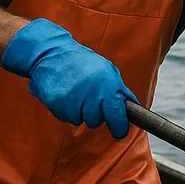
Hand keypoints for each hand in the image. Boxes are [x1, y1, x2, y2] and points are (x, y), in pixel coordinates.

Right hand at [1, 19, 135, 138]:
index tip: (119, 130)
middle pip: (96, 121)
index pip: (117, 117)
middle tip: (89, 98)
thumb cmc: (82, 61)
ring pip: (79, 120)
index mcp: (108, 86)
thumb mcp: (108, 70)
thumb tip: (132, 109)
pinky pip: (64, 116)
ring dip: (78, 111)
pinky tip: (65, 93)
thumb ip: (120, 91)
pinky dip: (65, 109)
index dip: (119, 127)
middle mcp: (91, 94)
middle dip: (94, 114)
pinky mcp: (56, 103)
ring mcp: (73, 99)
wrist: (52, 52)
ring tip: (75, 93)